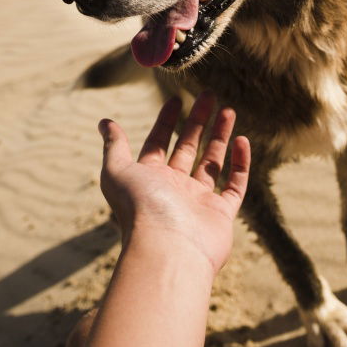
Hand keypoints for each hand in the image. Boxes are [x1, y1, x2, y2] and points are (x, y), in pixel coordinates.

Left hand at [98, 92, 249, 275]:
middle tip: (209, 95)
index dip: (166, 121)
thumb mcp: (118, 171)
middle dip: (197, 121)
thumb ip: (114, 146)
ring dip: (220, 135)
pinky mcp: (221, 214)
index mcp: (149, 179)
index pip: (158, 143)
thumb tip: (104, 121)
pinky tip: (241, 140)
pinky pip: (234, 184)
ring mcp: (198, 202)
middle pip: (187, 148)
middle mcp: (173, 189)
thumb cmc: (140, 208)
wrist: (168, 250)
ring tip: (228, 109)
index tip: (176, 98)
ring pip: (212, 162)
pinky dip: (240, 163)